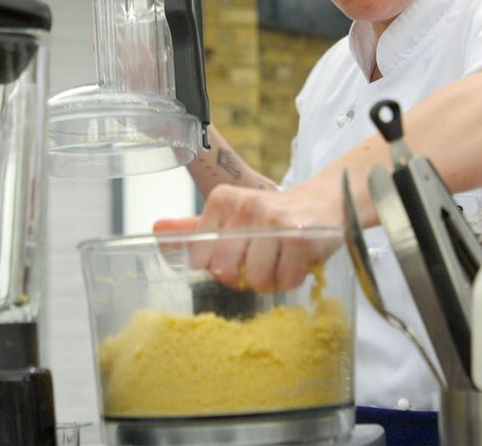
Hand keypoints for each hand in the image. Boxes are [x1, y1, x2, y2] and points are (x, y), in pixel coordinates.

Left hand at [156, 181, 344, 292]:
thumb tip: (156, 231)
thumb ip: (195, 229)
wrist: (324, 204)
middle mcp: (246, 205)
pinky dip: (292, 280)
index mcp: (223, 200)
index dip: (218, 268)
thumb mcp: (232, 218)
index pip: (199, 258)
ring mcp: (275, 219)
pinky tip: (297, 262)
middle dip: (244, 278)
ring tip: (280, 262)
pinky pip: (285, 281)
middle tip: (259, 264)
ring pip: (257, 280)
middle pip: (225, 272)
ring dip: (271, 281)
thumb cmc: (272, 218)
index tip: (235, 257)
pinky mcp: (300, 235)